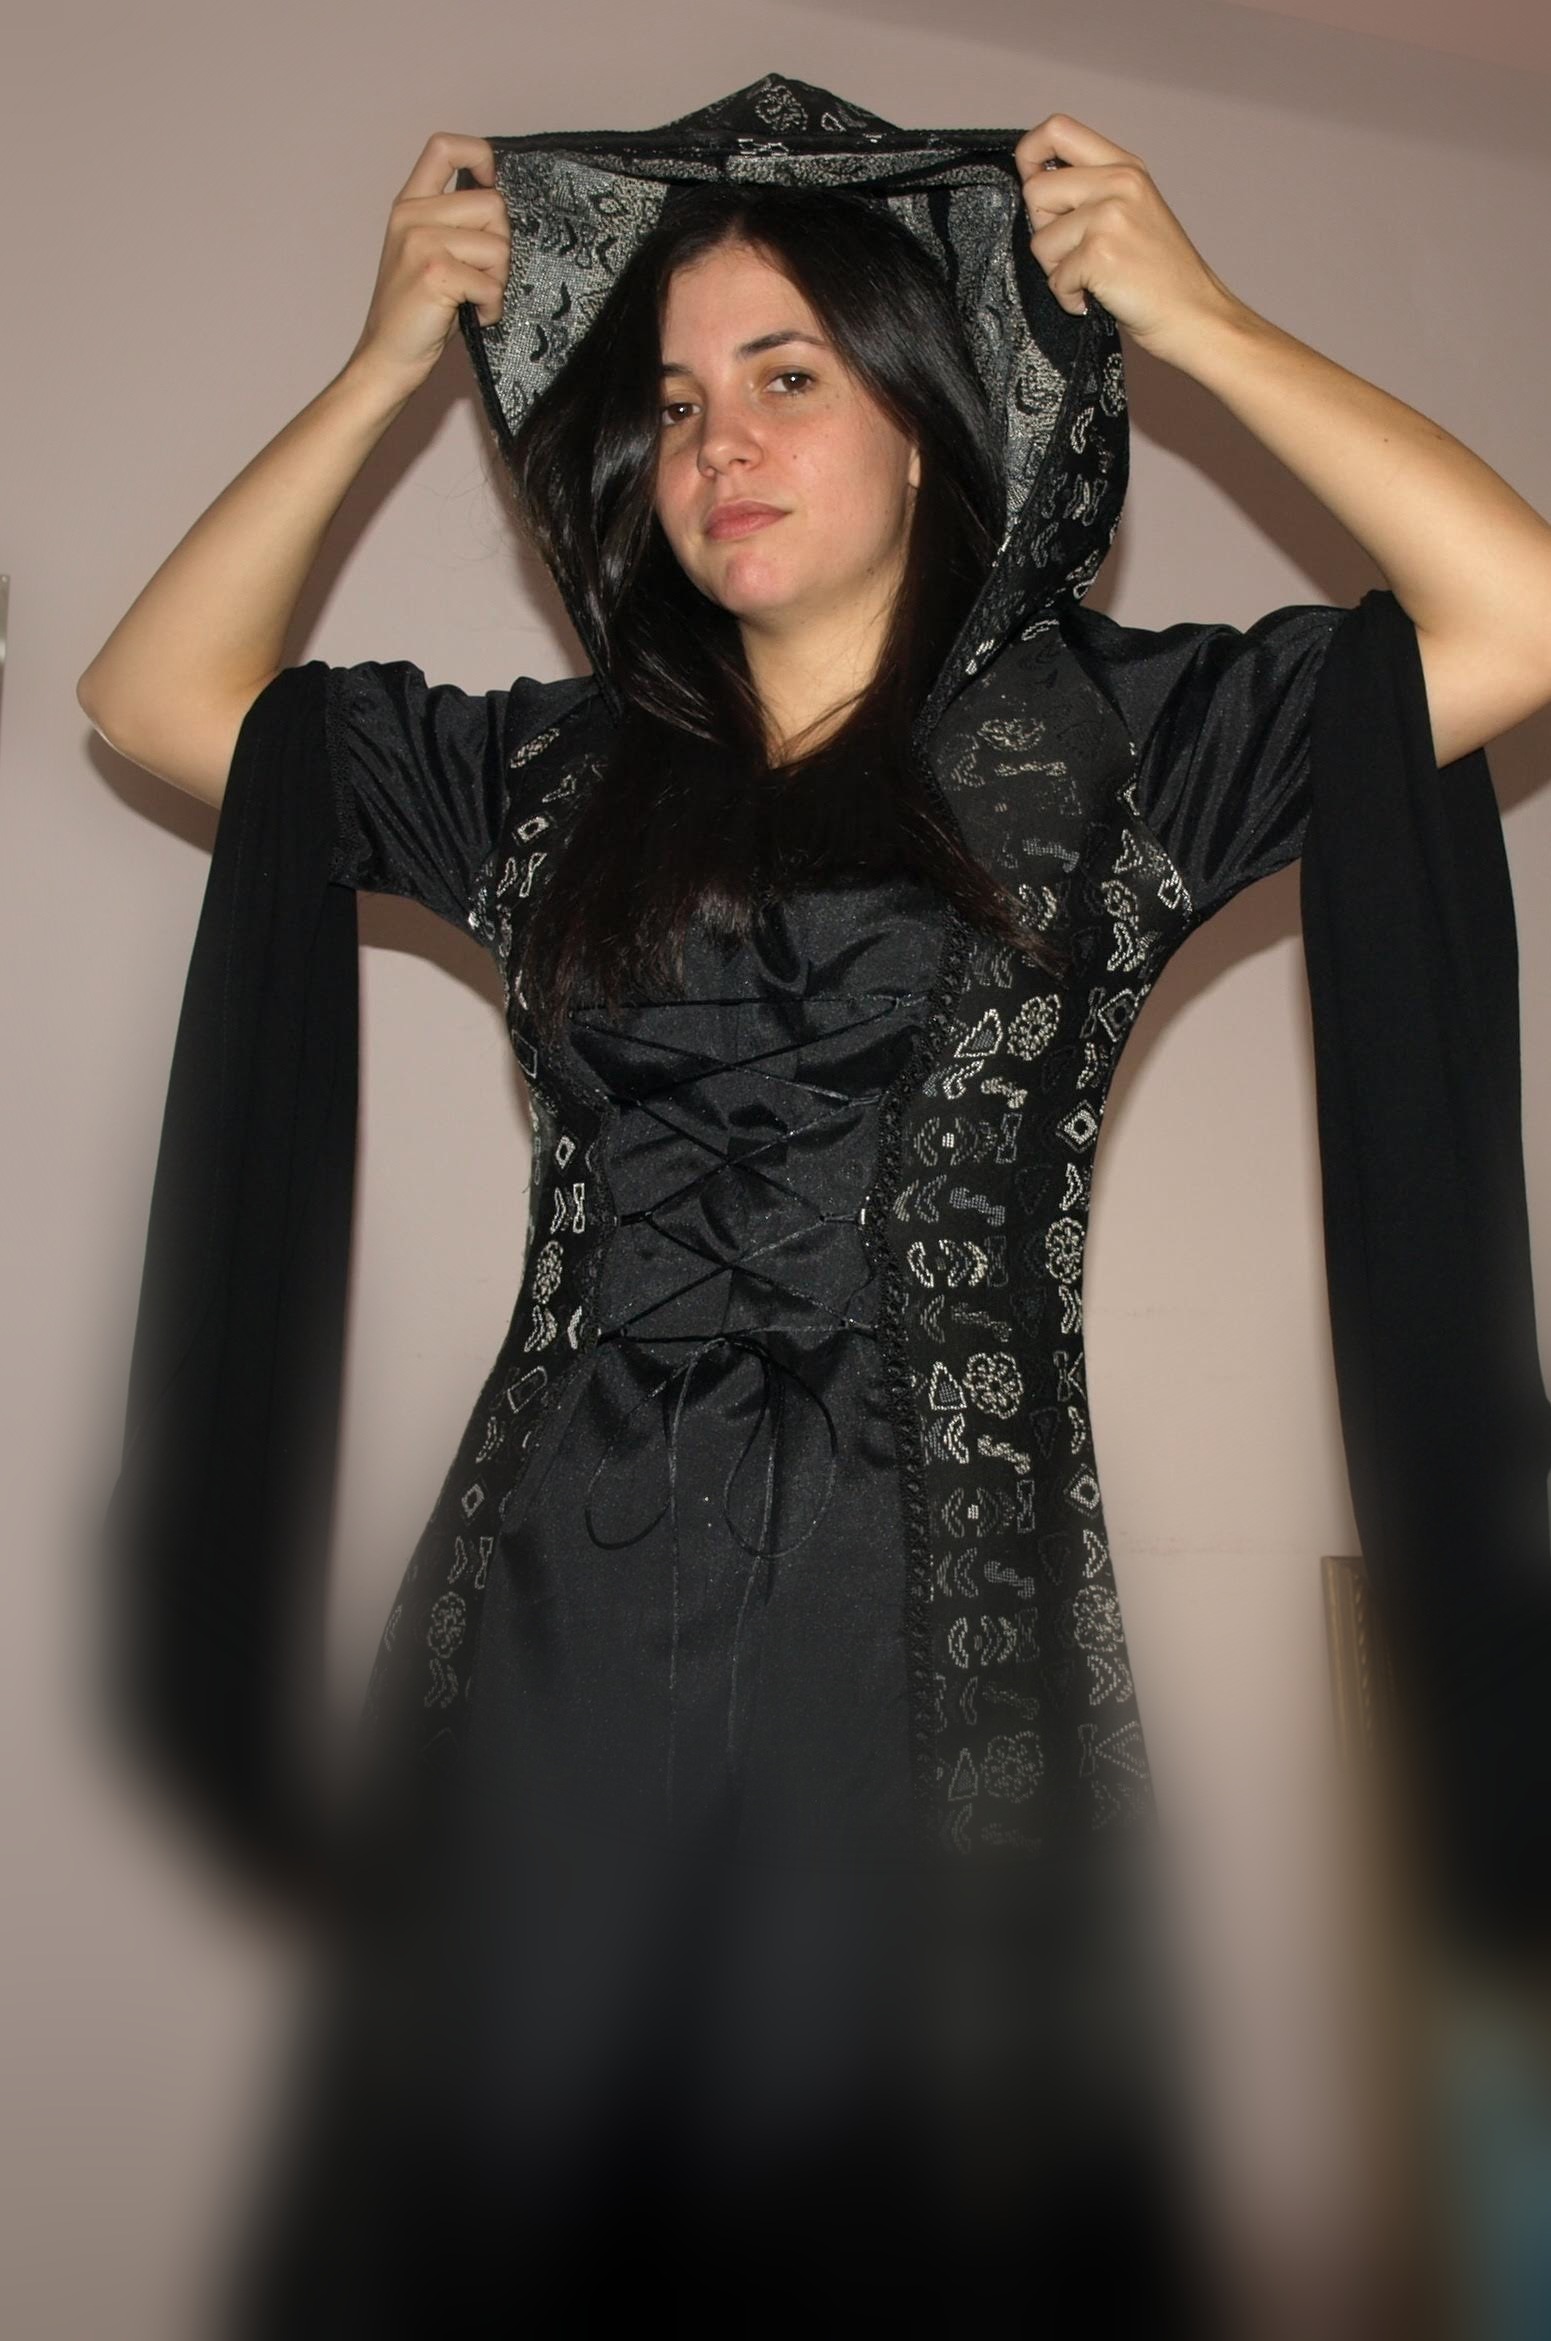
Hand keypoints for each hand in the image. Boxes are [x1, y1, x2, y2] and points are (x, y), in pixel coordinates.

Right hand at [346, 133, 510, 396]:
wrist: (386, 358)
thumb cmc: (415, 313)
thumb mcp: (425, 253)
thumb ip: (453, 223)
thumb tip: (500, 208)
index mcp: (409, 205)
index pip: (444, 147)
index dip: (479, 155)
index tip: (490, 184)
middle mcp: (412, 216)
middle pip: (492, 204)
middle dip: (501, 246)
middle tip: (482, 276)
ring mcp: (421, 243)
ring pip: (498, 245)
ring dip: (498, 280)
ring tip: (475, 298)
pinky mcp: (435, 273)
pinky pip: (491, 282)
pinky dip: (492, 306)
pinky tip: (475, 316)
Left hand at [1014, 114, 1247, 368]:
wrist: (1195, 314)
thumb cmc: (1163, 274)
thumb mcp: (1136, 210)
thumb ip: (1094, 190)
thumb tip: (1037, 185)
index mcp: (1125, 167)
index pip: (1058, 130)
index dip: (1030, 154)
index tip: (1033, 181)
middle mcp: (1118, 183)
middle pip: (1036, 190)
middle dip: (1043, 229)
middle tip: (1076, 251)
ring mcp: (1109, 217)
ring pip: (1040, 240)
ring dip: (1058, 270)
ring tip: (1094, 277)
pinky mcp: (1099, 254)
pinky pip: (1055, 278)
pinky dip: (1069, 298)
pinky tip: (1099, 297)